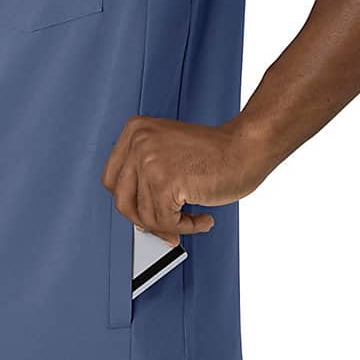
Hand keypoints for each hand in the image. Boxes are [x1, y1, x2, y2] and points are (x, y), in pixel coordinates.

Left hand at [101, 116, 265, 243]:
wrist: (247, 147)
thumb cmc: (218, 151)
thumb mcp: (169, 153)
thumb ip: (147, 177)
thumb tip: (138, 217)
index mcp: (135, 131)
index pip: (112, 180)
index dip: (130, 202)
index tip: (145, 213)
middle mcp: (137, 143)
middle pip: (122, 201)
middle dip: (146, 220)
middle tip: (167, 227)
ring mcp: (149, 161)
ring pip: (145, 216)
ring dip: (172, 226)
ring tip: (193, 220)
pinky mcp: (165, 182)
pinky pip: (165, 221)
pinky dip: (186, 228)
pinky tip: (201, 219)